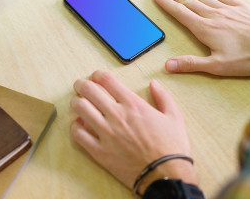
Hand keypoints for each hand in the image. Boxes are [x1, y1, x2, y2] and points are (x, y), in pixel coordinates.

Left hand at [70, 70, 197, 193]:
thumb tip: (154, 84)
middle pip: (89, 90)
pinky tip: (79, 125)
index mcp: (133, 104)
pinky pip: (78, 134)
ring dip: (76, 102)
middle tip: (80, 86)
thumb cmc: (171, 147)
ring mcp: (106, 133)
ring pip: (80, 108)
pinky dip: (75, 126)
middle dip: (82, 84)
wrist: (165, 175)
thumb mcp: (174, 116)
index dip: (97, 75)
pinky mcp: (99, 151)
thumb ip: (163, 96)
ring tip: (78, 103)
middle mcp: (116, 115)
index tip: (96, 76)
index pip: (106, 80)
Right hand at [153, 0, 249, 75]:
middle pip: (187, 0)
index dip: (166, 4)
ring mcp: (227, 9)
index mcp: (205, 29)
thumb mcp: (217, 66)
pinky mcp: (240, 7)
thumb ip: (191, 64)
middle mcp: (213, 15)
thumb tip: (169, 65)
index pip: (180, 13)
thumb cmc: (249, 57)